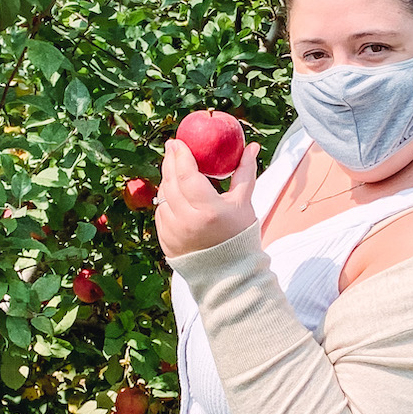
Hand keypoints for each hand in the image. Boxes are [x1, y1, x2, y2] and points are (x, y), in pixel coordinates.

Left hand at [156, 136, 260, 260]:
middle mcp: (187, 221)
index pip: (187, 175)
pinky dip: (166, 201)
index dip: (180, 155)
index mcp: (208, 210)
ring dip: (168, 181)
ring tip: (176, 171)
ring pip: (163, 197)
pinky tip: (174, 194)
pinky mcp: (166, 241)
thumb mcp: (243, 203)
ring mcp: (174, 233)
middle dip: (170, 162)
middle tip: (172, 147)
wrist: (229, 272)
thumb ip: (245, 173)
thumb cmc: (239, 234)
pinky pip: (161, 213)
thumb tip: (251, 147)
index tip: (177, 141)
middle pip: (171, 182)